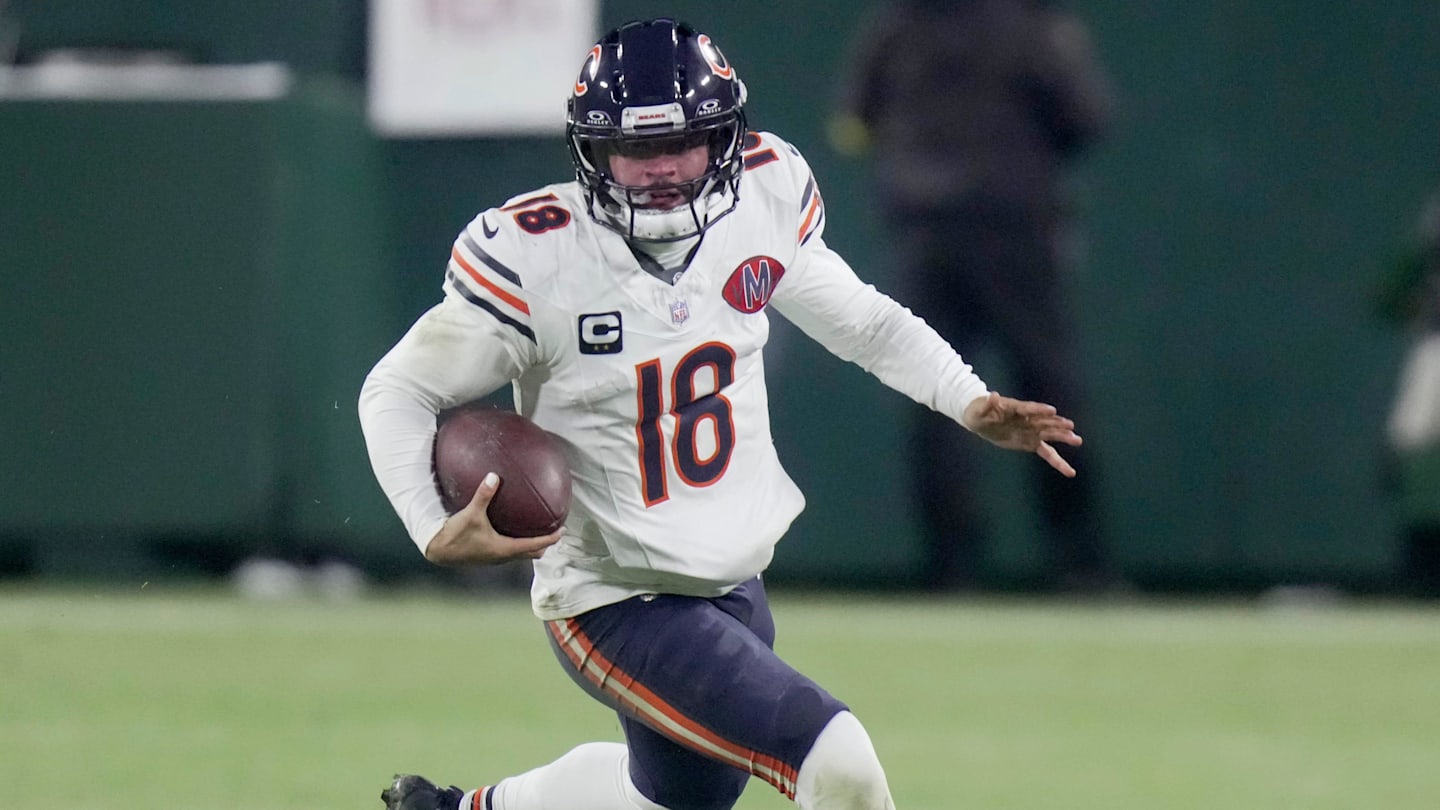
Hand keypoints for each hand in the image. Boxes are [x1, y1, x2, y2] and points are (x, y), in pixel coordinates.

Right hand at [423, 472, 561, 565]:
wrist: (438, 551)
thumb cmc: (455, 535)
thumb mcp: (470, 513)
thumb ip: (483, 494)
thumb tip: (494, 475)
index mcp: (505, 549)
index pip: (536, 545)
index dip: (551, 538)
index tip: (563, 530)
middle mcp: (503, 556)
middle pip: (533, 553)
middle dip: (546, 543)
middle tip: (554, 529)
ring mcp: (496, 558)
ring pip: (522, 554)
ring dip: (533, 544)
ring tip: (539, 529)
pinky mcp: (488, 556)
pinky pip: (511, 551)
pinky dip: (519, 543)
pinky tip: (514, 529)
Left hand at [961, 392, 1082, 476]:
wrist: (982, 421)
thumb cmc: (979, 412)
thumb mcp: (979, 409)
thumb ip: (987, 404)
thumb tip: (992, 395)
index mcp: (1015, 409)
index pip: (1029, 409)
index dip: (1039, 410)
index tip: (1052, 411)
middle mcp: (1027, 420)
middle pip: (1044, 421)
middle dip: (1057, 424)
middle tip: (1071, 426)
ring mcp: (1031, 431)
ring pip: (1049, 435)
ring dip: (1062, 437)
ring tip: (1077, 440)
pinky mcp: (1031, 443)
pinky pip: (1047, 453)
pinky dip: (1057, 461)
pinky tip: (1069, 470)